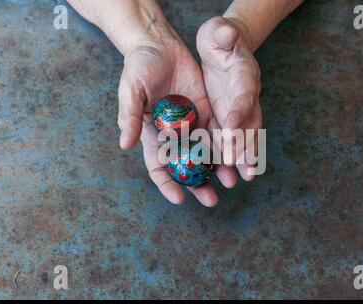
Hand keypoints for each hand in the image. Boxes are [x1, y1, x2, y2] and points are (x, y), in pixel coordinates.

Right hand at [118, 36, 236, 206]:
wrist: (160, 44)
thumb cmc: (139, 67)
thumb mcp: (131, 90)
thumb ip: (129, 116)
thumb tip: (125, 144)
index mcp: (153, 134)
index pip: (159, 166)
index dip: (167, 184)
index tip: (178, 199)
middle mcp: (174, 134)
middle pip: (186, 166)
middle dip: (198, 184)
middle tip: (211, 200)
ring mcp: (192, 124)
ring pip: (206, 152)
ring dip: (218, 169)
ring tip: (230, 182)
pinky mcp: (207, 111)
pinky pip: (219, 131)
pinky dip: (227, 145)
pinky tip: (238, 157)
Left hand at [197, 17, 262, 180]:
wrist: (223, 46)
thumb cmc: (220, 37)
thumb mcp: (219, 31)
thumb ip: (224, 34)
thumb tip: (228, 31)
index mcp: (245, 75)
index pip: (243, 96)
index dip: (239, 114)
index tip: (230, 131)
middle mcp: (246, 96)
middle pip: (250, 123)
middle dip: (248, 145)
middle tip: (247, 169)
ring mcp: (238, 108)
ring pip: (244, 135)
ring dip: (245, 156)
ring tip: (245, 177)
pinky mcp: (227, 115)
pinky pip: (230, 136)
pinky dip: (230, 152)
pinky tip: (226, 170)